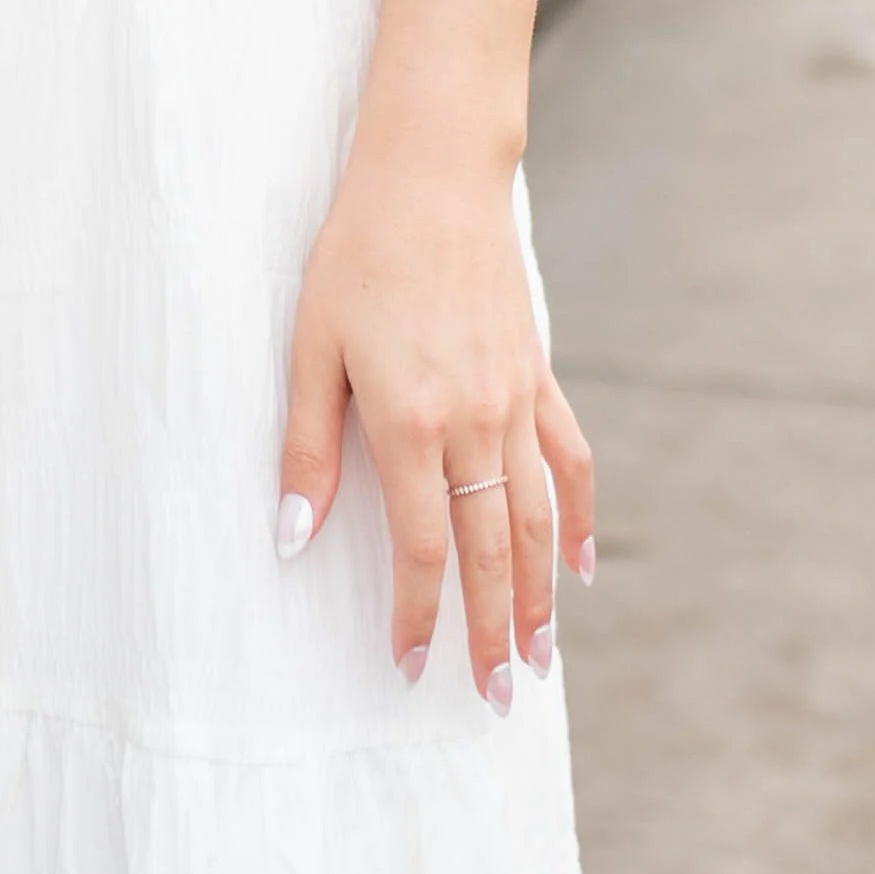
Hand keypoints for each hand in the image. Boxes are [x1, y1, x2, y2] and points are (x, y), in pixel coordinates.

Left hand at [278, 135, 592, 706]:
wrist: (432, 176)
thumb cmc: (356, 256)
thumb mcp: (309, 347)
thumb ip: (307, 449)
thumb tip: (292, 538)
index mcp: (409, 421)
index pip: (422, 547)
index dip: (418, 615)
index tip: (410, 667)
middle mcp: (473, 421)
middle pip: (490, 549)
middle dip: (491, 630)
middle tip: (498, 698)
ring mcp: (515, 399)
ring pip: (537, 517)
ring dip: (539, 594)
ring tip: (540, 658)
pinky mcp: (538, 375)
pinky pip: (569, 459)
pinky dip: (580, 516)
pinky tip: (581, 566)